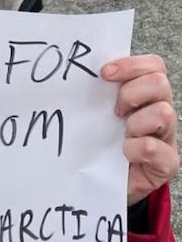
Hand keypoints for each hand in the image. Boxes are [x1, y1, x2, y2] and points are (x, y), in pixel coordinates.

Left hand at [102, 55, 178, 205]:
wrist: (102, 176)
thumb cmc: (101, 136)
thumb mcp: (99, 108)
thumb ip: (98, 88)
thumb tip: (75, 70)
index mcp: (146, 92)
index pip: (153, 65)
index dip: (130, 65)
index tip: (104, 74)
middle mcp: (160, 109)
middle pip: (159, 82)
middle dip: (131, 92)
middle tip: (115, 109)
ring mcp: (166, 136)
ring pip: (164, 113)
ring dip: (136, 122)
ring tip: (123, 133)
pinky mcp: (166, 163)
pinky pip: (158, 150)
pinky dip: (136, 149)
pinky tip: (125, 153)